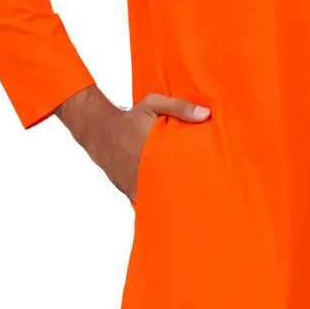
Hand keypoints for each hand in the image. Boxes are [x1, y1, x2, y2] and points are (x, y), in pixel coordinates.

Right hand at [54, 85, 210, 199]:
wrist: (100, 132)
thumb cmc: (130, 118)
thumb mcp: (153, 104)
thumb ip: (179, 107)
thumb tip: (205, 114)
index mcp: (153, 150)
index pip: (178, 169)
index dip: (194, 178)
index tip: (209, 181)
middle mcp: (143, 171)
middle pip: (170, 188)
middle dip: (186, 192)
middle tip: (205, 196)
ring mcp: (135, 184)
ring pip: (158, 197)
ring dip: (171, 198)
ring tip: (190, 204)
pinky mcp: (129, 190)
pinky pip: (146, 200)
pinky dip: (157, 200)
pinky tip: (170, 204)